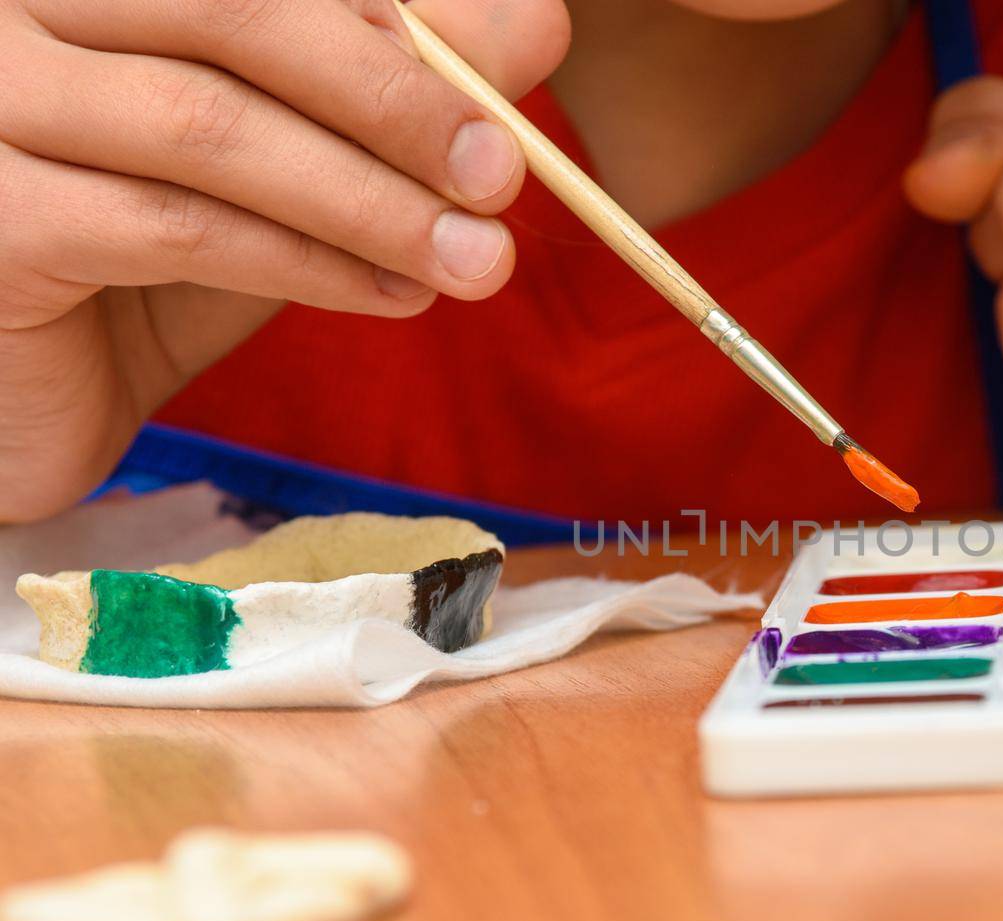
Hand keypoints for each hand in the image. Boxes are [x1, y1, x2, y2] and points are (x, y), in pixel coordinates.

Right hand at [0, 0, 568, 521]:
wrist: (34, 386)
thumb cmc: (159, 245)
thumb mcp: (291, 156)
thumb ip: (394, 89)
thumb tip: (537, 21)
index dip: (398, 26)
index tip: (516, 93)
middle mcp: (20, 3)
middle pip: (237, 11)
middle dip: (395, 100)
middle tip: (502, 177)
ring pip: (211, 127)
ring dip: (369, 200)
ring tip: (475, 260)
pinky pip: (176, 227)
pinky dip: (307, 263)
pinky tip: (395, 295)